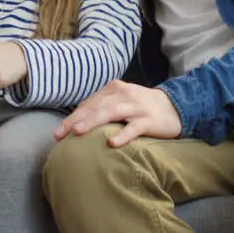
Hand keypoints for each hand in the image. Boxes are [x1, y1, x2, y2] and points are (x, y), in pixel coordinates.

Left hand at [54, 80, 182, 146]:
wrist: (175, 106)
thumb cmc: (141, 106)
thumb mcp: (120, 101)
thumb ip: (102, 107)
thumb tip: (77, 120)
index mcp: (113, 89)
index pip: (89, 104)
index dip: (72, 117)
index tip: (58, 132)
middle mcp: (123, 94)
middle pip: (95, 108)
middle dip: (75, 120)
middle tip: (60, 134)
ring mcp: (136, 106)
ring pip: (111, 113)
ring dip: (92, 122)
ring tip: (77, 132)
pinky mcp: (149, 120)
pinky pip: (134, 127)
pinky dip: (123, 134)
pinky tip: (112, 143)